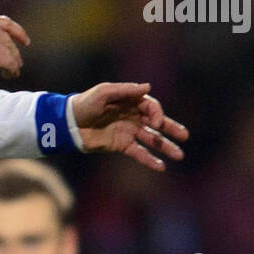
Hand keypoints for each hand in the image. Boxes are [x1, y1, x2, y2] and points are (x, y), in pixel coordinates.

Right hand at [0, 10, 29, 80]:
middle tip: (16, 64)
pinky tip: (10, 74)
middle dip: (14, 53)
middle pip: (7, 39)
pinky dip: (11, 69)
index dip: (17, 32)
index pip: (4, 22)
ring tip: (12, 72)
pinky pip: (7, 62)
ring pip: (8, 51)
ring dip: (13, 63)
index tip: (24, 41)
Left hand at [70, 82, 187, 170]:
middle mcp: (132, 116)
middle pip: (156, 123)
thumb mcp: (104, 92)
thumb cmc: (84, 103)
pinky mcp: (120, 145)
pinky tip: (161, 167)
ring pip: (151, 139)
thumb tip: (148, 86)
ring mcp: (127, 131)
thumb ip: (126, 90)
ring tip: (180, 155)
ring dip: (165, 146)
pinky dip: (149, 160)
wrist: (68, 123)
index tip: (155, 122)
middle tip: (185, 136)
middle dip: (171, 129)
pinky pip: (138, 153)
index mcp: (130, 102)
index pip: (151, 107)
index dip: (156, 114)